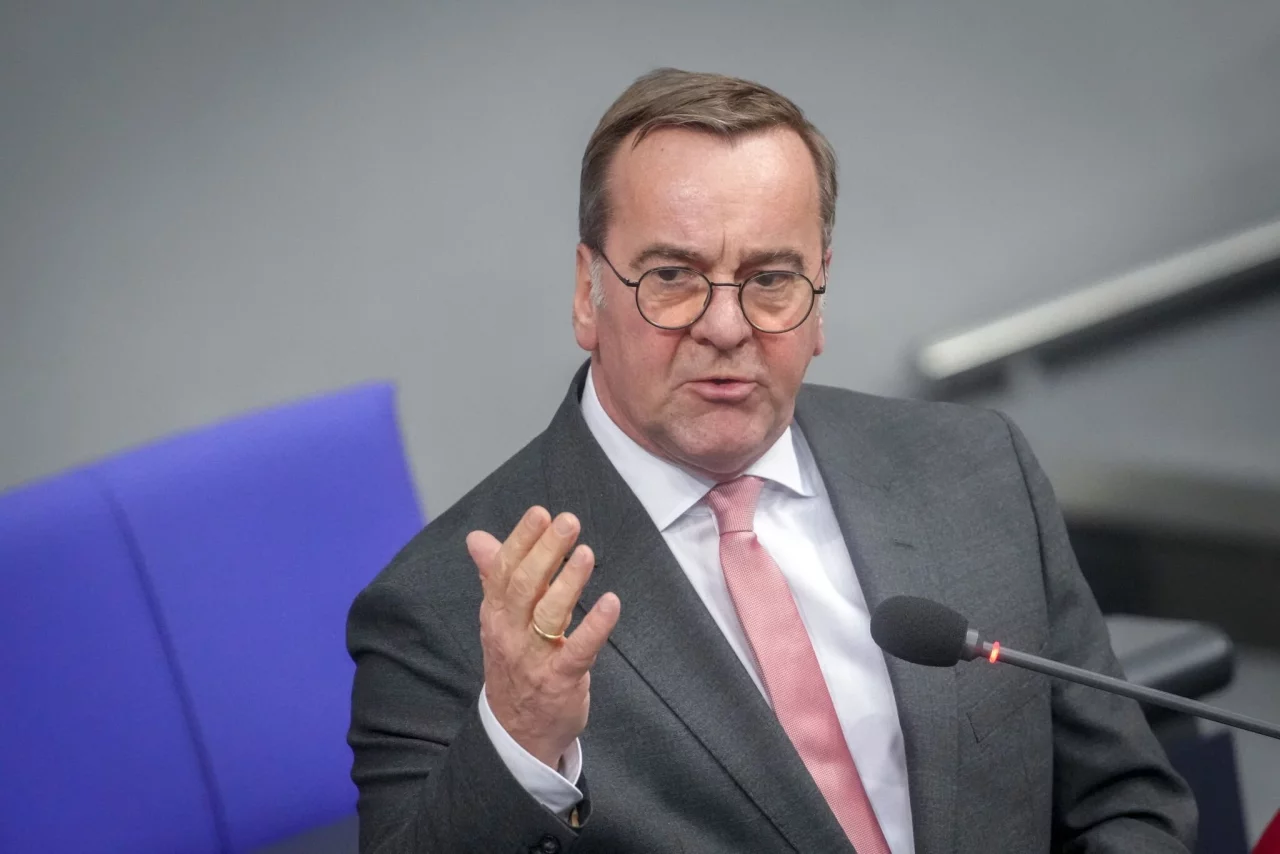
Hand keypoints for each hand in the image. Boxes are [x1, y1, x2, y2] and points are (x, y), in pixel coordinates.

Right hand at [467, 506, 620, 768]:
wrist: (516, 735)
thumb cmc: (514, 666)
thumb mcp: (498, 622)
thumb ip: (493, 576)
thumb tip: (477, 538)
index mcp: (495, 615)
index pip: (504, 571)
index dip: (521, 540)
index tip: (540, 513)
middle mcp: (510, 634)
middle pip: (524, 586)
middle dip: (546, 551)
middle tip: (568, 521)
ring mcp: (534, 658)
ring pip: (548, 614)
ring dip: (568, 582)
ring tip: (585, 553)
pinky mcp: (560, 680)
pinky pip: (578, 650)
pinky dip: (595, 625)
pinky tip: (611, 602)